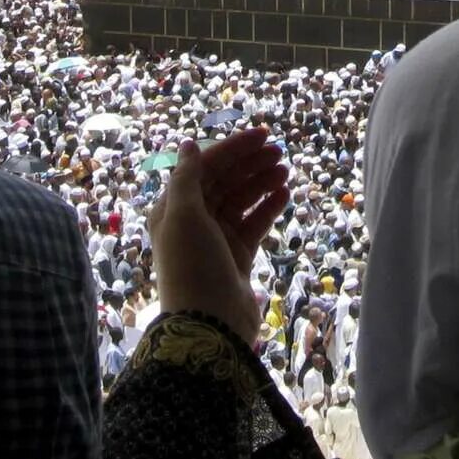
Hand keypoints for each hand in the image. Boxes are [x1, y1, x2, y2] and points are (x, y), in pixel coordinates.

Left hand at [148, 128, 288, 346]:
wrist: (209, 324)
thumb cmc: (192, 266)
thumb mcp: (183, 216)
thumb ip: (186, 178)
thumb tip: (188, 145)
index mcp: (173, 208)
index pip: (205, 168)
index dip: (232, 149)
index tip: (263, 135)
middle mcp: (193, 221)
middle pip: (224, 182)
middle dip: (249, 164)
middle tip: (279, 152)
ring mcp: (216, 239)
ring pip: (241, 201)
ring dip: (261, 183)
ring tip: (285, 171)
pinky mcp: (238, 256)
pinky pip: (254, 223)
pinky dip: (268, 207)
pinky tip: (285, 193)